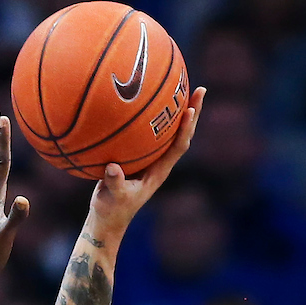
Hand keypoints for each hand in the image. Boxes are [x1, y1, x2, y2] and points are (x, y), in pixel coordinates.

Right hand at [87, 87, 205, 240]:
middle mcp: (159, 163)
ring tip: (181, 85)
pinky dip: (147, 116)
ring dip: (175, 109)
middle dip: (192, 111)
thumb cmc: (111, 211)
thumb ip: (115, 183)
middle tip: (200, 88)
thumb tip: (113, 167)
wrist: (106, 219)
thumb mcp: (113, 198)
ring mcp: (149, 159)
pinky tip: (142, 98)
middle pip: (181, 133)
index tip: (190, 109)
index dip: (186, 129)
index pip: (179, 146)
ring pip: (166, 130)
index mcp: (159, 172)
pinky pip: (146, 132)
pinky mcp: (136, 157)